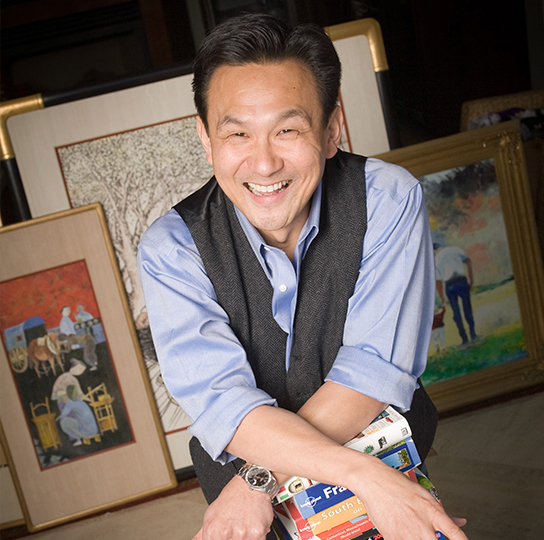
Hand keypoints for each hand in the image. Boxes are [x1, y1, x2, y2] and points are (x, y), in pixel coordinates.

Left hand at [192, 475, 273, 539]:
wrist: (251, 484)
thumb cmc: (232, 497)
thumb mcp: (211, 514)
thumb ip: (202, 534)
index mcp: (211, 531)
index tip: (224, 536)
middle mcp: (225, 534)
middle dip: (233, 539)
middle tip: (235, 529)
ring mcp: (241, 535)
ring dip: (245, 538)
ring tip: (244, 527)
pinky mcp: (257, 534)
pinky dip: (255, 537)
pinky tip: (252, 527)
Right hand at [351, 457, 467, 539]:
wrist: (373, 480)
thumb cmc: (396, 484)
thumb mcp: (423, 494)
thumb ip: (443, 512)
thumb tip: (460, 521)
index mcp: (433, 511)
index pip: (455, 534)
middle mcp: (423, 524)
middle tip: (431, 535)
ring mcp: (408, 533)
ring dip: (420, 539)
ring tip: (416, 533)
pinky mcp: (394, 538)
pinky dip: (406, 539)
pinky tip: (406, 535)